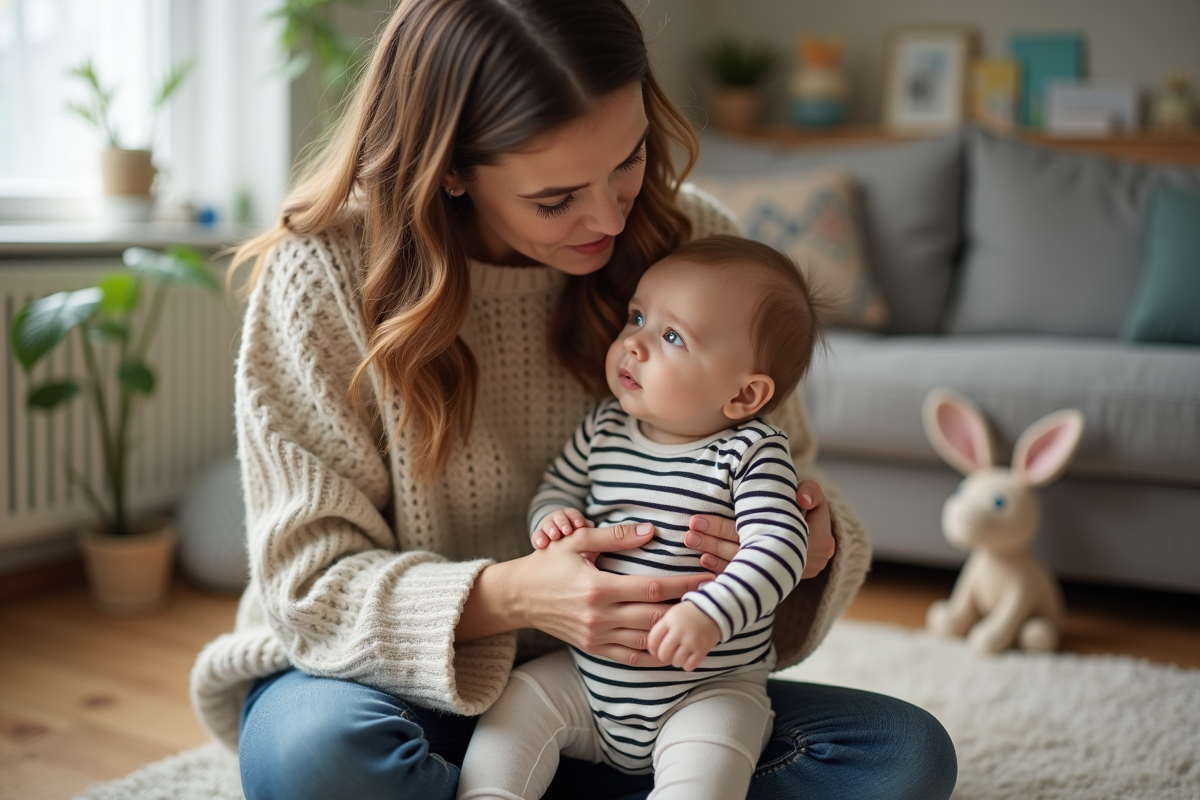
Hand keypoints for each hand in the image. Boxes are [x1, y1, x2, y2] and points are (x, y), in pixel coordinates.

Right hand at [501, 522, 715, 665]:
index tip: (706, 579)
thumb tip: (651, 531)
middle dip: (686, 611)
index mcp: (598, 587)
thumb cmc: (548, 563)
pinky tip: (673, 648)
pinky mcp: (593, 648)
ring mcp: (596, 636)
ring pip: (645, 641)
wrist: (519, 596)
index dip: (682, 585)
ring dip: (673, 635)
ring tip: (699, 625)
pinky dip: (654, 656)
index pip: (651, 588)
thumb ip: (616, 536)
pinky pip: (630, 658)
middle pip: (654, 618)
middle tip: (713, 603)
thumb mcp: (577, 540)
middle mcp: (599, 616)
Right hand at [532, 508, 591, 548]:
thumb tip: (590, 526)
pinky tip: (541, 545)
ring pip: (548, 525)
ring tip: (555, 536)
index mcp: (569, 516)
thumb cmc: (574, 537)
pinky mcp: (538, 536)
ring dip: (551, 530)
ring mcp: (546, 527)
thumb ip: (585, 528)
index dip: (576, 519)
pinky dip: (539, 540)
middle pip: (560, 518)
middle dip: (563, 523)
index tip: (580, 526)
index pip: (572, 514)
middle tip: (567, 531)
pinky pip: (537, 536)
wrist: (556, 542)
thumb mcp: (580, 531)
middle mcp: (556, 519)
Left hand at [647, 601, 720, 671]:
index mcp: (669, 620)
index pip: (653, 640)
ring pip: (676, 661)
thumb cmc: (691, 612)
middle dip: (664, 657)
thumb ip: (663, 627)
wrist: (715, 609)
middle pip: (663, 653)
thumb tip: (654, 647)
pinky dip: (688, 665)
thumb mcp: (673, 613)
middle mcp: (679, 631)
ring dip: (676, 661)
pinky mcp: (703, 648)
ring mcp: (691, 640)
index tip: (655, 651)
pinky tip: (689, 660)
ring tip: (680, 656)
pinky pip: (690, 665)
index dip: (652, 648)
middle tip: (668, 655)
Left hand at [686, 479, 834, 579]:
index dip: (726, 528)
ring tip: (691, 540)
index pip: (759, 532)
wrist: (814, 536)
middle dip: (714, 542)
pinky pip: (744, 576)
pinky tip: (703, 560)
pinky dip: (722, 568)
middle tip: (689, 533)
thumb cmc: (810, 511)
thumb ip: (811, 493)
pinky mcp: (770, 578)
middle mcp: (795, 564)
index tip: (699, 519)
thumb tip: (801, 498)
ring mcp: (781, 574)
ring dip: (714, 553)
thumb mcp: (814, 498)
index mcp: (811, 544)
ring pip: (742, 564)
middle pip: (747, 551)